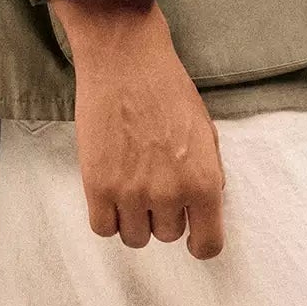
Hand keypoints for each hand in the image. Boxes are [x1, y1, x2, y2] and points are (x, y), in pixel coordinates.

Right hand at [43, 0, 225, 257]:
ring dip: (134, 217)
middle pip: (167, 235)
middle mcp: (170, 194)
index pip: (208, 244)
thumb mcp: (205, 132)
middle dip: (163, 214)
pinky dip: (108, 215)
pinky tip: (110, 191)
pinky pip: (103, 228)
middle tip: (155, 183)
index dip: (200, 240)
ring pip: (135, 237)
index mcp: (204, 181)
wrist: (126, 61)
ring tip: (131, 184)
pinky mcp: (98, 186)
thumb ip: (206, 174)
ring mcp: (132, 193)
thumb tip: (202, 206)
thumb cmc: (168, 90)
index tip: (191, 233)